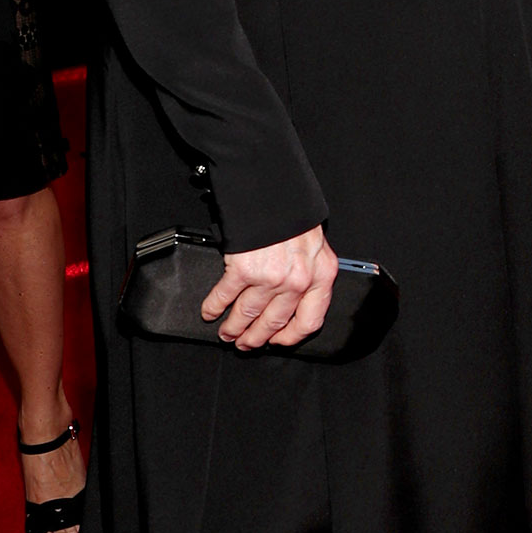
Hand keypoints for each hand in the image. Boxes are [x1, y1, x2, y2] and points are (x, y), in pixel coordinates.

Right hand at [201, 225, 338, 350]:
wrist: (273, 189)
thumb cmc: (293, 215)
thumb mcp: (315, 246)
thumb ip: (309, 272)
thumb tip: (295, 300)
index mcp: (321, 275)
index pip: (310, 320)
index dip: (291, 337)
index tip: (279, 341)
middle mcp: (299, 281)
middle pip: (275, 322)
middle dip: (257, 338)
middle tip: (246, 343)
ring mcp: (271, 277)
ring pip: (249, 314)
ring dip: (234, 328)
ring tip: (226, 333)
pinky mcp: (244, 270)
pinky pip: (225, 296)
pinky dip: (214, 306)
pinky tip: (210, 311)